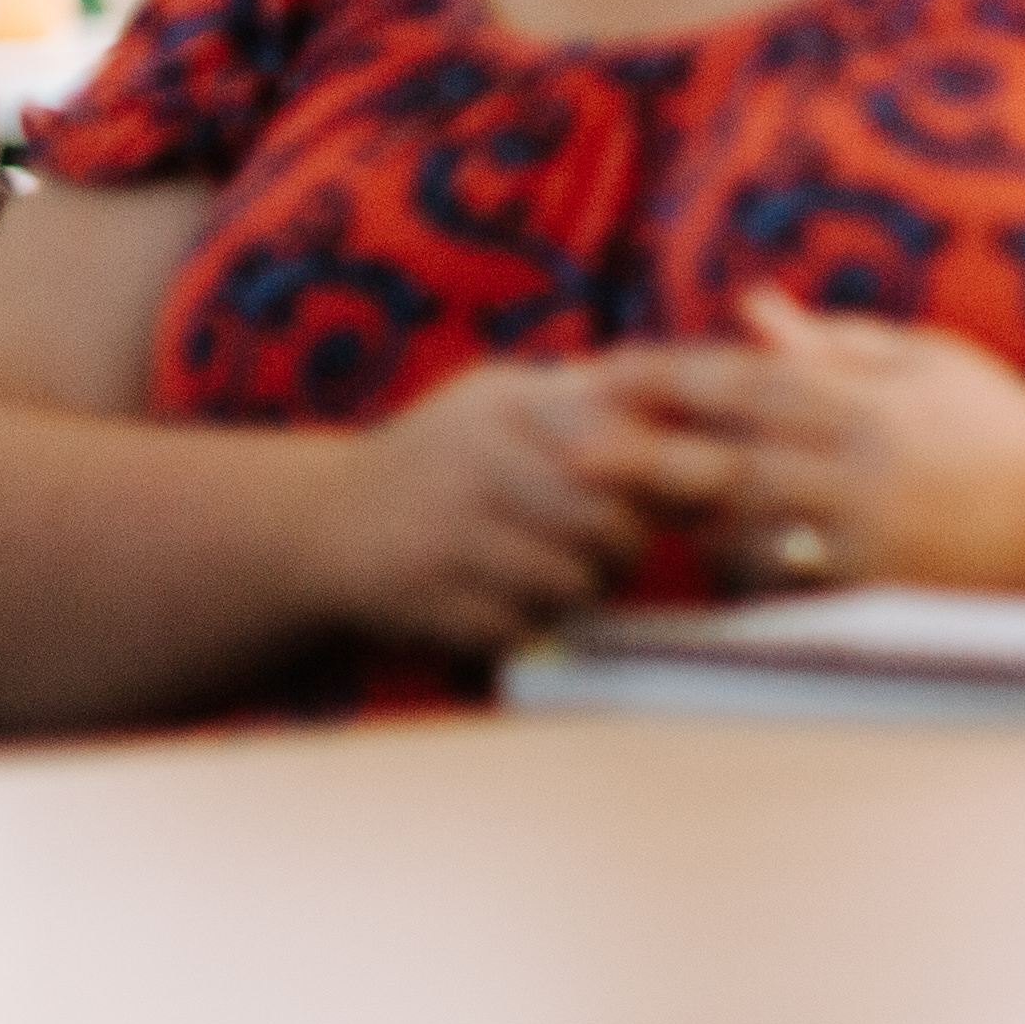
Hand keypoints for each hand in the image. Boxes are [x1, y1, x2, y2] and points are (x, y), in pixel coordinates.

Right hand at [303, 358, 735, 657]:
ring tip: (563, 568)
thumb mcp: (500, 400)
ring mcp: (447, 538)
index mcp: (504, 405)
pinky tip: (511, 598)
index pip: (622, 440)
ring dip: (586, 586)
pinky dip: (535, 622)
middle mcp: (474, 465)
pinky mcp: (428, 604)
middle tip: (618, 543)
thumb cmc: (441, 458)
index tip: (709, 491)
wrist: (314, 525)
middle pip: (609, 521)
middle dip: (630, 542)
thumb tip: (710, 400)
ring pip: (574, 581)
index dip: (676, 474)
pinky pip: (526, 626)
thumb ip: (590, 397)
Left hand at [602, 297, 1024, 591]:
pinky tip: (711, 560)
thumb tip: (746, 307)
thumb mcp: (925, 362)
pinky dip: (745, 569)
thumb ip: (833, 341)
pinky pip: (790, 582)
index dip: (665, 377)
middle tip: (562, 453)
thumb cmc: (1005, 424)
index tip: (600, 373)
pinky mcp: (880, 587)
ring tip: (617, 512)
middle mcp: (861, 462)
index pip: (741, 379)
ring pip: (744, 528)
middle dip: (638, 454)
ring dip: (683, 521)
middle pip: (724, 457)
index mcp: (868, 396)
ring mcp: (869, 530)